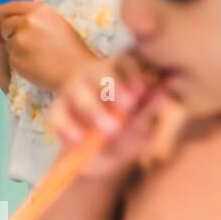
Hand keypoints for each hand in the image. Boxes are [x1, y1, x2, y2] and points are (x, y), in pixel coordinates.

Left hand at [0, 0, 94, 90]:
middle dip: (10, 31)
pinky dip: (19, 60)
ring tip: (36, 54)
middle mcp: (27, 23)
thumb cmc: (72, 49)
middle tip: (26, 41)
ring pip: (8, 42)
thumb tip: (20, 11)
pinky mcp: (15, 59)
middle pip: (5, 24)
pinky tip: (35, 64)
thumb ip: (38, 16)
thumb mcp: (59, 23)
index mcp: (39, 11)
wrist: (78, 73)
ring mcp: (19, 42)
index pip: (12, 6)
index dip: (3, 12)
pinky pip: (11, 57)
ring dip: (16, 46)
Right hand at [49, 54, 186, 179]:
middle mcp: (93, 77)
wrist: (98, 156)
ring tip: (110, 130)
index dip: (133, 74)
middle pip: (100, 75)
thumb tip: (163, 92)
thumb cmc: (127, 132)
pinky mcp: (57, 112)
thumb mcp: (142, 124)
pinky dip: (68, 129)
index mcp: (119, 74)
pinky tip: (80, 141)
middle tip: (128, 106)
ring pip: (78, 94)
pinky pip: (57, 116)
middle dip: (114, 89)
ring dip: (93, 110)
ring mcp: (72, 93)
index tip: (142, 90)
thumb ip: (147, 112)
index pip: (125, 63)